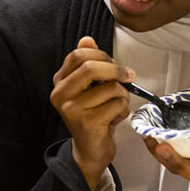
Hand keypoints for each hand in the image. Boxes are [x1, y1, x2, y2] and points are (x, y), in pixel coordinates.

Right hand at [51, 37, 135, 190]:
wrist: (90, 150)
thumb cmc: (93, 115)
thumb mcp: (89, 87)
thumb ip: (88, 62)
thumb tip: (87, 40)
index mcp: (60, 82)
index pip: (79, 55)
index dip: (102, 56)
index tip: (115, 64)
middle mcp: (60, 95)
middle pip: (91, 68)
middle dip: (116, 70)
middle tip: (129, 76)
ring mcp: (72, 109)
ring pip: (110, 87)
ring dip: (122, 96)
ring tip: (116, 106)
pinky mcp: (87, 123)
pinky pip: (116, 104)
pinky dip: (123, 110)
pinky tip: (114, 118)